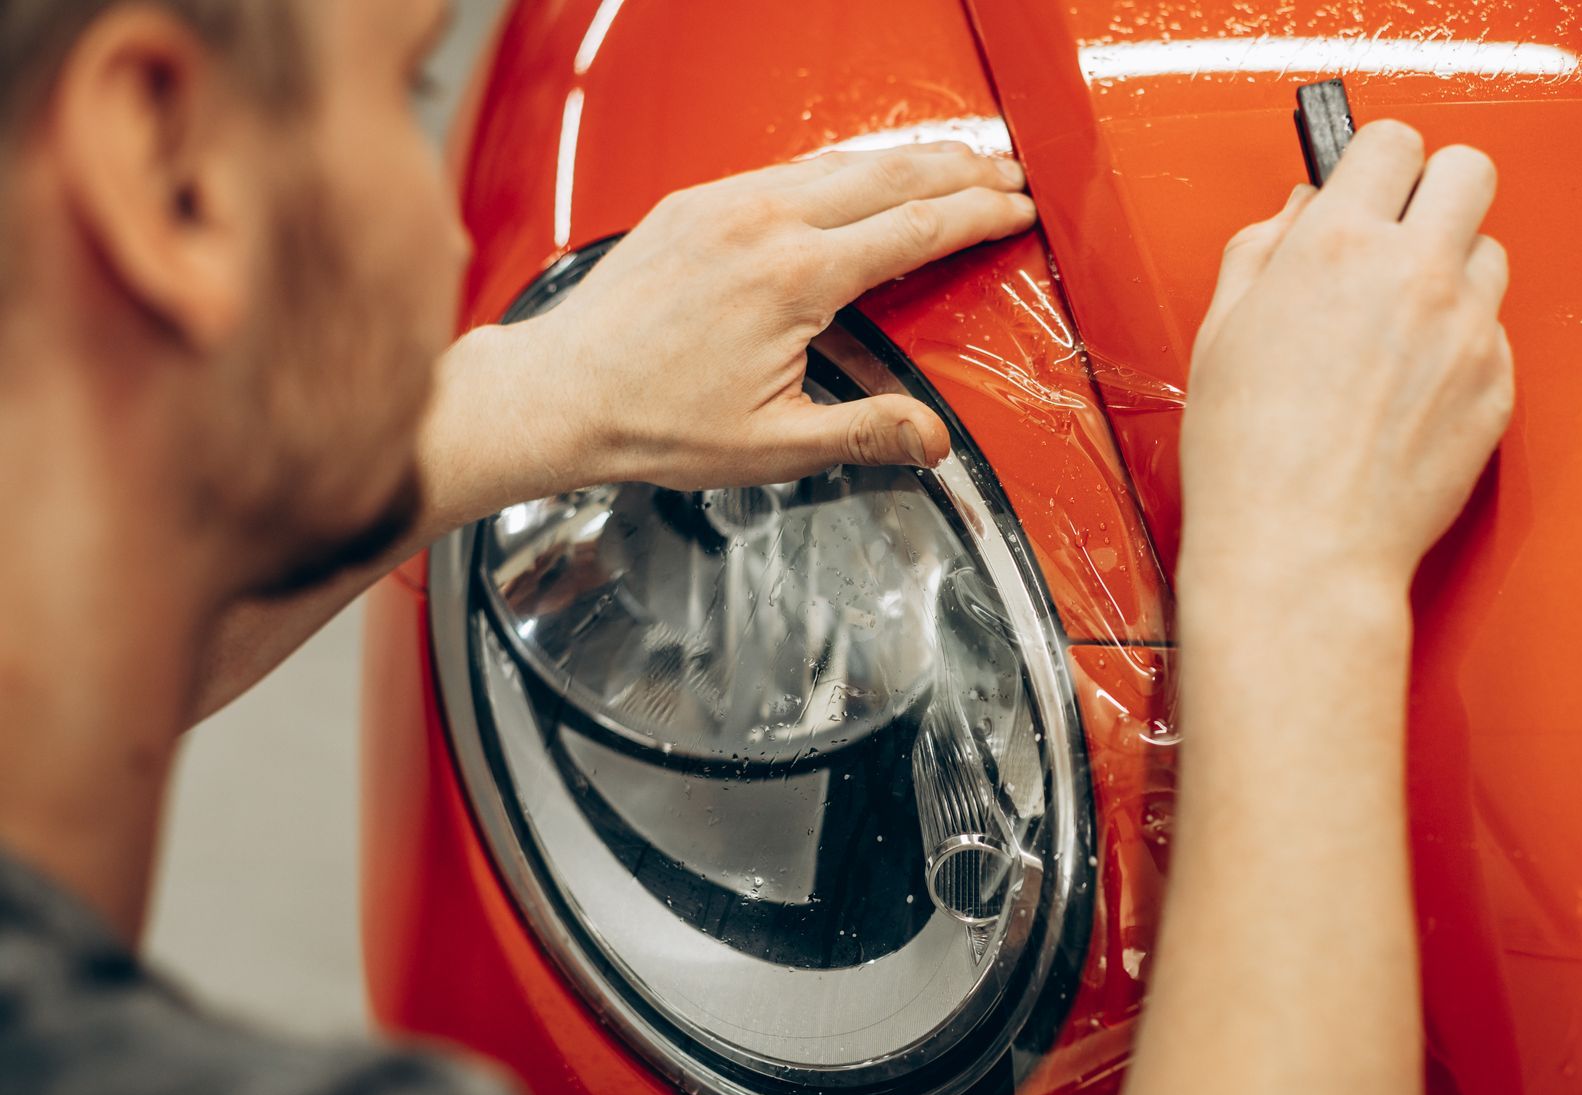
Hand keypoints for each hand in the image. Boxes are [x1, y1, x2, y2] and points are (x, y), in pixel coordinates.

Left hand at [495, 143, 1033, 491]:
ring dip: (907, 157)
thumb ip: (865, 433)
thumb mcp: (775, 446)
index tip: (1016, 209)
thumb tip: (933, 439)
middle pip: (890, 174)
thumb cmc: (653, 421)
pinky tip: (862, 173)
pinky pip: (789, 165)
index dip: (978, 215)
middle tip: (1009, 170)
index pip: (916, 228)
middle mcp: (762, 221)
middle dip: (961, 168)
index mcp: (795, 277)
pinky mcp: (696, 200)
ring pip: (840, 159)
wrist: (561, 391)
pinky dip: (844, 164)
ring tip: (955, 161)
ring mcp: (725, 201)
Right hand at [1180, 121, 1513, 595]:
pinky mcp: (1497, 387)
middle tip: (1402, 227)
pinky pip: (1493, 334)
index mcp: (1339, 248)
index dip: (1375, 161)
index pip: (1392, 142)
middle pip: (1470, 171)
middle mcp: (1416, 275)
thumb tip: (1297, 213)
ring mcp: (1468, 331)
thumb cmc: (1251, 462)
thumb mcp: (1220, 333)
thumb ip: (1261, 251)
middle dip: (1435, 189)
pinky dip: (1460, 345)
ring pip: (1491, 252)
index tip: (1365, 184)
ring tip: (1401, 321)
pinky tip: (1409, 386)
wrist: (1302, 552)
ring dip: (1452, 268)